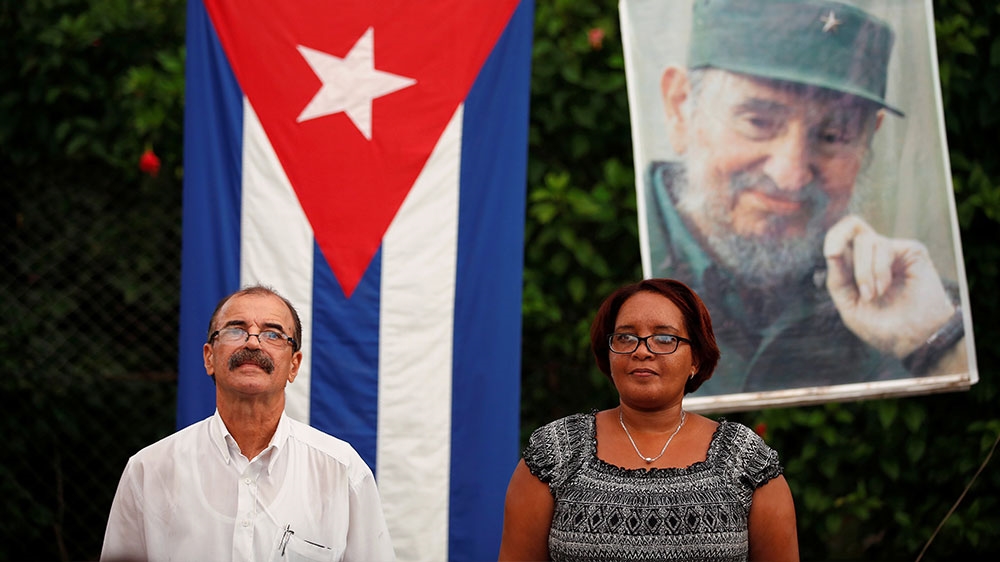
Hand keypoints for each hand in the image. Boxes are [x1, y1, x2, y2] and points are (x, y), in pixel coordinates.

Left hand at [823, 215, 954, 358]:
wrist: (914, 339)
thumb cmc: (881, 327)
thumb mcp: (849, 307)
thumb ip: (837, 280)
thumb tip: (832, 252)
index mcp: (854, 267)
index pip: (840, 238)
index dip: (833, 238)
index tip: (831, 254)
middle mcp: (872, 255)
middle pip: (852, 227)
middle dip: (841, 244)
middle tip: (841, 264)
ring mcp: (891, 252)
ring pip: (866, 240)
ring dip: (864, 272)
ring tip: (873, 295)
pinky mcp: (910, 251)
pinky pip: (884, 246)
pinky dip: (879, 269)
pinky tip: (884, 288)